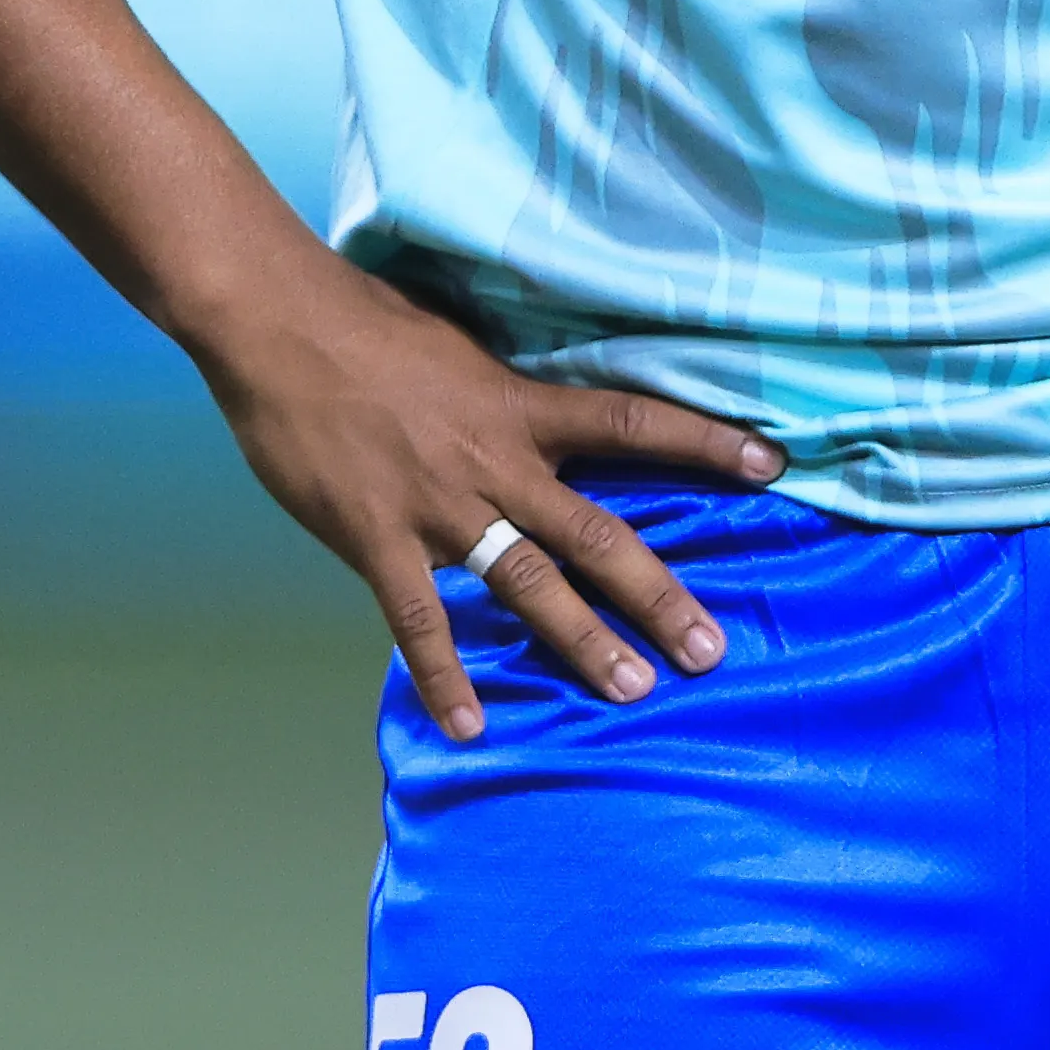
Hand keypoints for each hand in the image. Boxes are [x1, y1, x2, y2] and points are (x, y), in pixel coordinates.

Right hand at [199, 265, 782, 743]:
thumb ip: (505, 393)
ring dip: (582, 640)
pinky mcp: (376, 538)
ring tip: (633, 690)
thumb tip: (543, 413)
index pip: (632, 422)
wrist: (277, 323)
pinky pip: (419, 620)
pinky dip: (445, 677)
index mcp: (518, 406)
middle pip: (596, 535)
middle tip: (710, 650)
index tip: (772, 464)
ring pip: (527, 584)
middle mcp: (494, 463)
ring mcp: (437, 506)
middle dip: (658, 595)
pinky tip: (471, 728)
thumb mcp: (459, 345)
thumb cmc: (363, 322)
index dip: (704, 442)